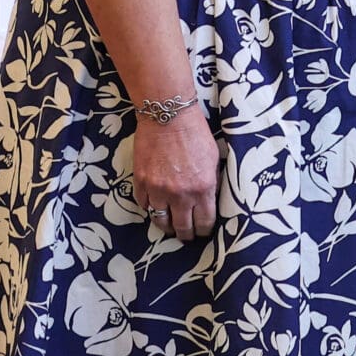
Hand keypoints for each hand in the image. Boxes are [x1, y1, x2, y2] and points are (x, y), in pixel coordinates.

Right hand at [131, 111, 220, 239]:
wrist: (168, 118)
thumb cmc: (195, 134)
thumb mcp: (214, 159)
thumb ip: (212, 182)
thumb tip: (210, 199)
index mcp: (203, 188)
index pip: (205, 221)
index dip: (204, 230)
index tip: (203, 233)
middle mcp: (180, 194)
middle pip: (182, 227)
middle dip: (186, 235)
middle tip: (187, 237)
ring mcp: (158, 190)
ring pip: (160, 221)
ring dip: (166, 226)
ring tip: (171, 227)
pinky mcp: (141, 183)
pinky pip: (145, 205)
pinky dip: (150, 208)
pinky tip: (156, 208)